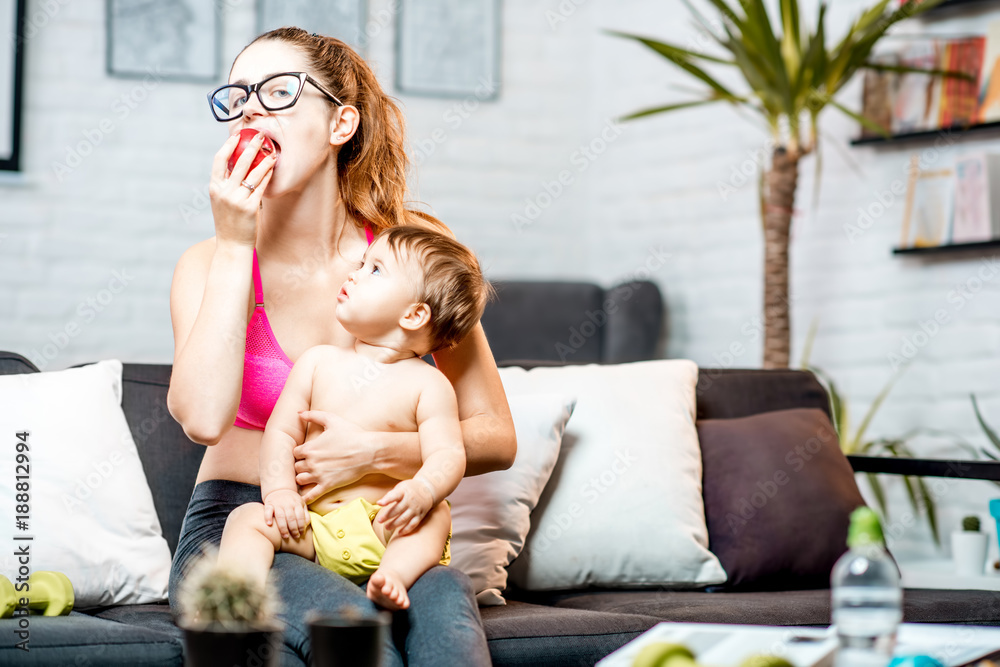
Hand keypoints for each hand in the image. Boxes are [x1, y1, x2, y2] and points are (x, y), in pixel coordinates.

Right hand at [209, 132, 276, 246]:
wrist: (232, 245)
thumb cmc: (228, 222)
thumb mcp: (221, 201)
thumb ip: (226, 184)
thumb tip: (238, 165)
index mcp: (214, 188)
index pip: (219, 160)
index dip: (228, 146)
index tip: (237, 136)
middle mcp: (224, 192)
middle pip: (239, 163)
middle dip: (251, 147)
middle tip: (261, 136)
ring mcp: (237, 200)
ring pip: (253, 174)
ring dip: (264, 160)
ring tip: (272, 152)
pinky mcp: (249, 208)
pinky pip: (261, 187)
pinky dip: (268, 176)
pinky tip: (273, 169)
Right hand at [263, 489, 308, 539]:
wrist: (279, 489)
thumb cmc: (292, 500)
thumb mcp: (301, 504)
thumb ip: (305, 514)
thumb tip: (306, 525)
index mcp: (297, 503)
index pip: (300, 516)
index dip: (301, 526)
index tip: (301, 534)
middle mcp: (288, 503)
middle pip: (291, 518)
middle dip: (294, 529)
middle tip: (295, 537)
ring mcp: (278, 503)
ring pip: (280, 516)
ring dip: (283, 528)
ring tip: (285, 536)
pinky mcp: (269, 504)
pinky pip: (268, 511)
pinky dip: (267, 517)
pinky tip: (269, 524)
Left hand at [294, 410, 376, 503]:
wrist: (369, 451)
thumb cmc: (352, 434)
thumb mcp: (332, 420)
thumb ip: (313, 415)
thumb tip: (299, 413)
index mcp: (310, 448)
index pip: (294, 453)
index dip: (300, 453)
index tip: (306, 454)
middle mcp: (311, 463)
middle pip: (296, 467)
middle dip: (301, 465)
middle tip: (308, 465)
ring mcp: (318, 475)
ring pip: (299, 480)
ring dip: (302, 479)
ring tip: (309, 477)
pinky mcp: (327, 486)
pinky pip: (310, 496)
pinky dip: (305, 498)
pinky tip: (304, 498)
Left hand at [375, 479, 434, 536]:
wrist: (428, 489)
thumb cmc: (410, 489)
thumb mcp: (401, 487)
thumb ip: (391, 495)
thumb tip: (379, 503)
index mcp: (404, 492)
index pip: (395, 495)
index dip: (387, 499)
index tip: (380, 503)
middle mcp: (410, 500)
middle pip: (397, 509)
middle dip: (387, 516)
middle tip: (379, 520)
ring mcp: (416, 508)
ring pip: (404, 518)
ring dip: (394, 524)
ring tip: (386, 527)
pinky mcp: (420, 515)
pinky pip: (413, 524)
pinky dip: (406, 530)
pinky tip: (399, 533)